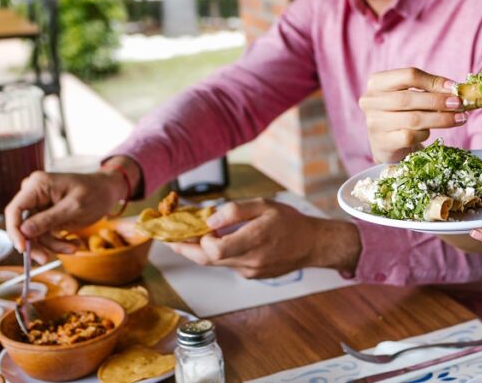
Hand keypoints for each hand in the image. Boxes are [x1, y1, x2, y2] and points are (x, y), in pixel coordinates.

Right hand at [4, 171, 121, 262]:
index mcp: (37, 185)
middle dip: (36, 243)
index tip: (22, 249)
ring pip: (34, 234)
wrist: (108, 191)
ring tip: (74, 247)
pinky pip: (44, 235)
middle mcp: (33, 194)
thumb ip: (49, 219)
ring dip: (52, 245)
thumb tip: (24, 231)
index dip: (14, 231)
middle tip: (46, 259)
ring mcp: (39, 205)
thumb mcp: (75, 207)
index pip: (15, 210)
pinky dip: (57, 242)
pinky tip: (74, 243)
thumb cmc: (96, 193)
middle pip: (22, 225)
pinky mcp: (45, 216)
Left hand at [166, 198, 361, 278]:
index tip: (196, 226)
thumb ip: (236, 211)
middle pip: (207, 260)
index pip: (214, 249)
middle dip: (186, 249)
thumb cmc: (290, 222)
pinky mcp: (252, 275)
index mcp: (254, 240)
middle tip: (169, 238)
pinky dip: (219, 254)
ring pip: (216, 263)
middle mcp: (250, 260)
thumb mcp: (265, 205)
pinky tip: (219, 241)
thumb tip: (209, 220)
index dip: (199, 239)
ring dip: (201, 250)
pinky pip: (228, 265)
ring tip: (190, 236)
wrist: (312, 244)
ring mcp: (250, 271)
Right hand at [359, 67, 466, 163]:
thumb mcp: (411, 96)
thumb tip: (455, 88)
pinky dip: (424, 134)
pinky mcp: (382, 142)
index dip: (434, 81)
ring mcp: (374, 123)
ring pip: (413, 119)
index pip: (408, 75)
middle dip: (438, 101)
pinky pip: (410, 136)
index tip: (454, 88)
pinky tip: (429, 133)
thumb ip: (428, 89)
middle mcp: (371, 101)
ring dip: (440, 119)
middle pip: (409, 98)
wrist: (387, 144)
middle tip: (459, 104)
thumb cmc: (402, 114)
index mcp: (377, 82)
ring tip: (459, 119)